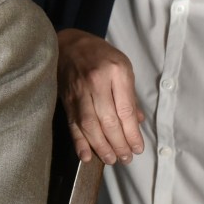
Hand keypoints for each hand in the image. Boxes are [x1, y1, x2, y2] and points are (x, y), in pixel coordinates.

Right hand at [57, 29, 144, 164]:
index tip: (137, 148)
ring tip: (111, 159)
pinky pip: (72, 123)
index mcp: (115, 71)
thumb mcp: (122, 66)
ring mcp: (78, 91)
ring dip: (101, 147)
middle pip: (108, 120)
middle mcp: (96, 82)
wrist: (68, 44)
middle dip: (118, 144)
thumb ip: (129, 95)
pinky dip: (79, 142)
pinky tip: (86, 156)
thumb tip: (137, 122)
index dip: (132, 133)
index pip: (125, 109)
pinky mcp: (66, 100)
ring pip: (90, 125)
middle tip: (125, 158)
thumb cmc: (100, 55)